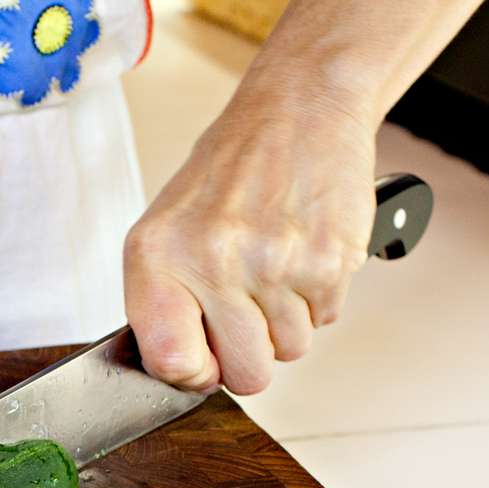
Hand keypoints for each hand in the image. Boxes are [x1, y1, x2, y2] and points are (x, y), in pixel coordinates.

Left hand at [124, 87, 377, 394]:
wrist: (299, 109)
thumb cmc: (228, 172)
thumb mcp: (165, 229)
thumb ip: (162, 303)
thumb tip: (181, 372)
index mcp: (160, 256)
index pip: (172, 363)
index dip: (193, 373)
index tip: (203, 358)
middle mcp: (214, 262)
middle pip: (245, 376)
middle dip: (249, 353)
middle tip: (246, 309)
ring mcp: (275, 265)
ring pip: (290, 351)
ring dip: (284, 321)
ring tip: (273, 266)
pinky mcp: (329, 262)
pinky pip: (324, 320)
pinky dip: (316, 297)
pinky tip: (301, 253)